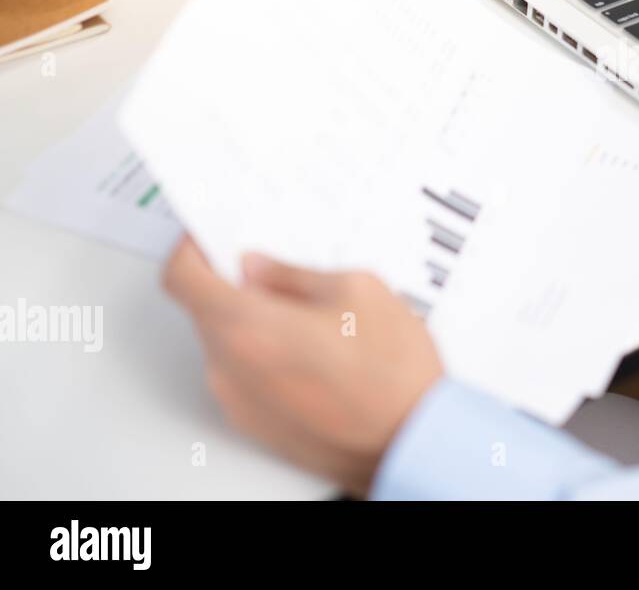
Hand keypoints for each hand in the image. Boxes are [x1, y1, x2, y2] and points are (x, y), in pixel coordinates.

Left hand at [163, 236, 442, 495]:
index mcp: (247, 326)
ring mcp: (240, 402)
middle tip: (276, 272)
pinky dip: (263, 357)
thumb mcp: (357, 290)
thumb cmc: (392, 374)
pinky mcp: (256, 425)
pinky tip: (314, 352)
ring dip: (251, 323)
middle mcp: (231, 369)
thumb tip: (260, 268)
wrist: (412, 441)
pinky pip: (242, 376)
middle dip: (232, 286)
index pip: (182, 278)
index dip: (192, 250)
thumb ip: (295, 274)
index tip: (210, 240)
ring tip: (311, 319)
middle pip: (203, 311)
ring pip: (225, 344)